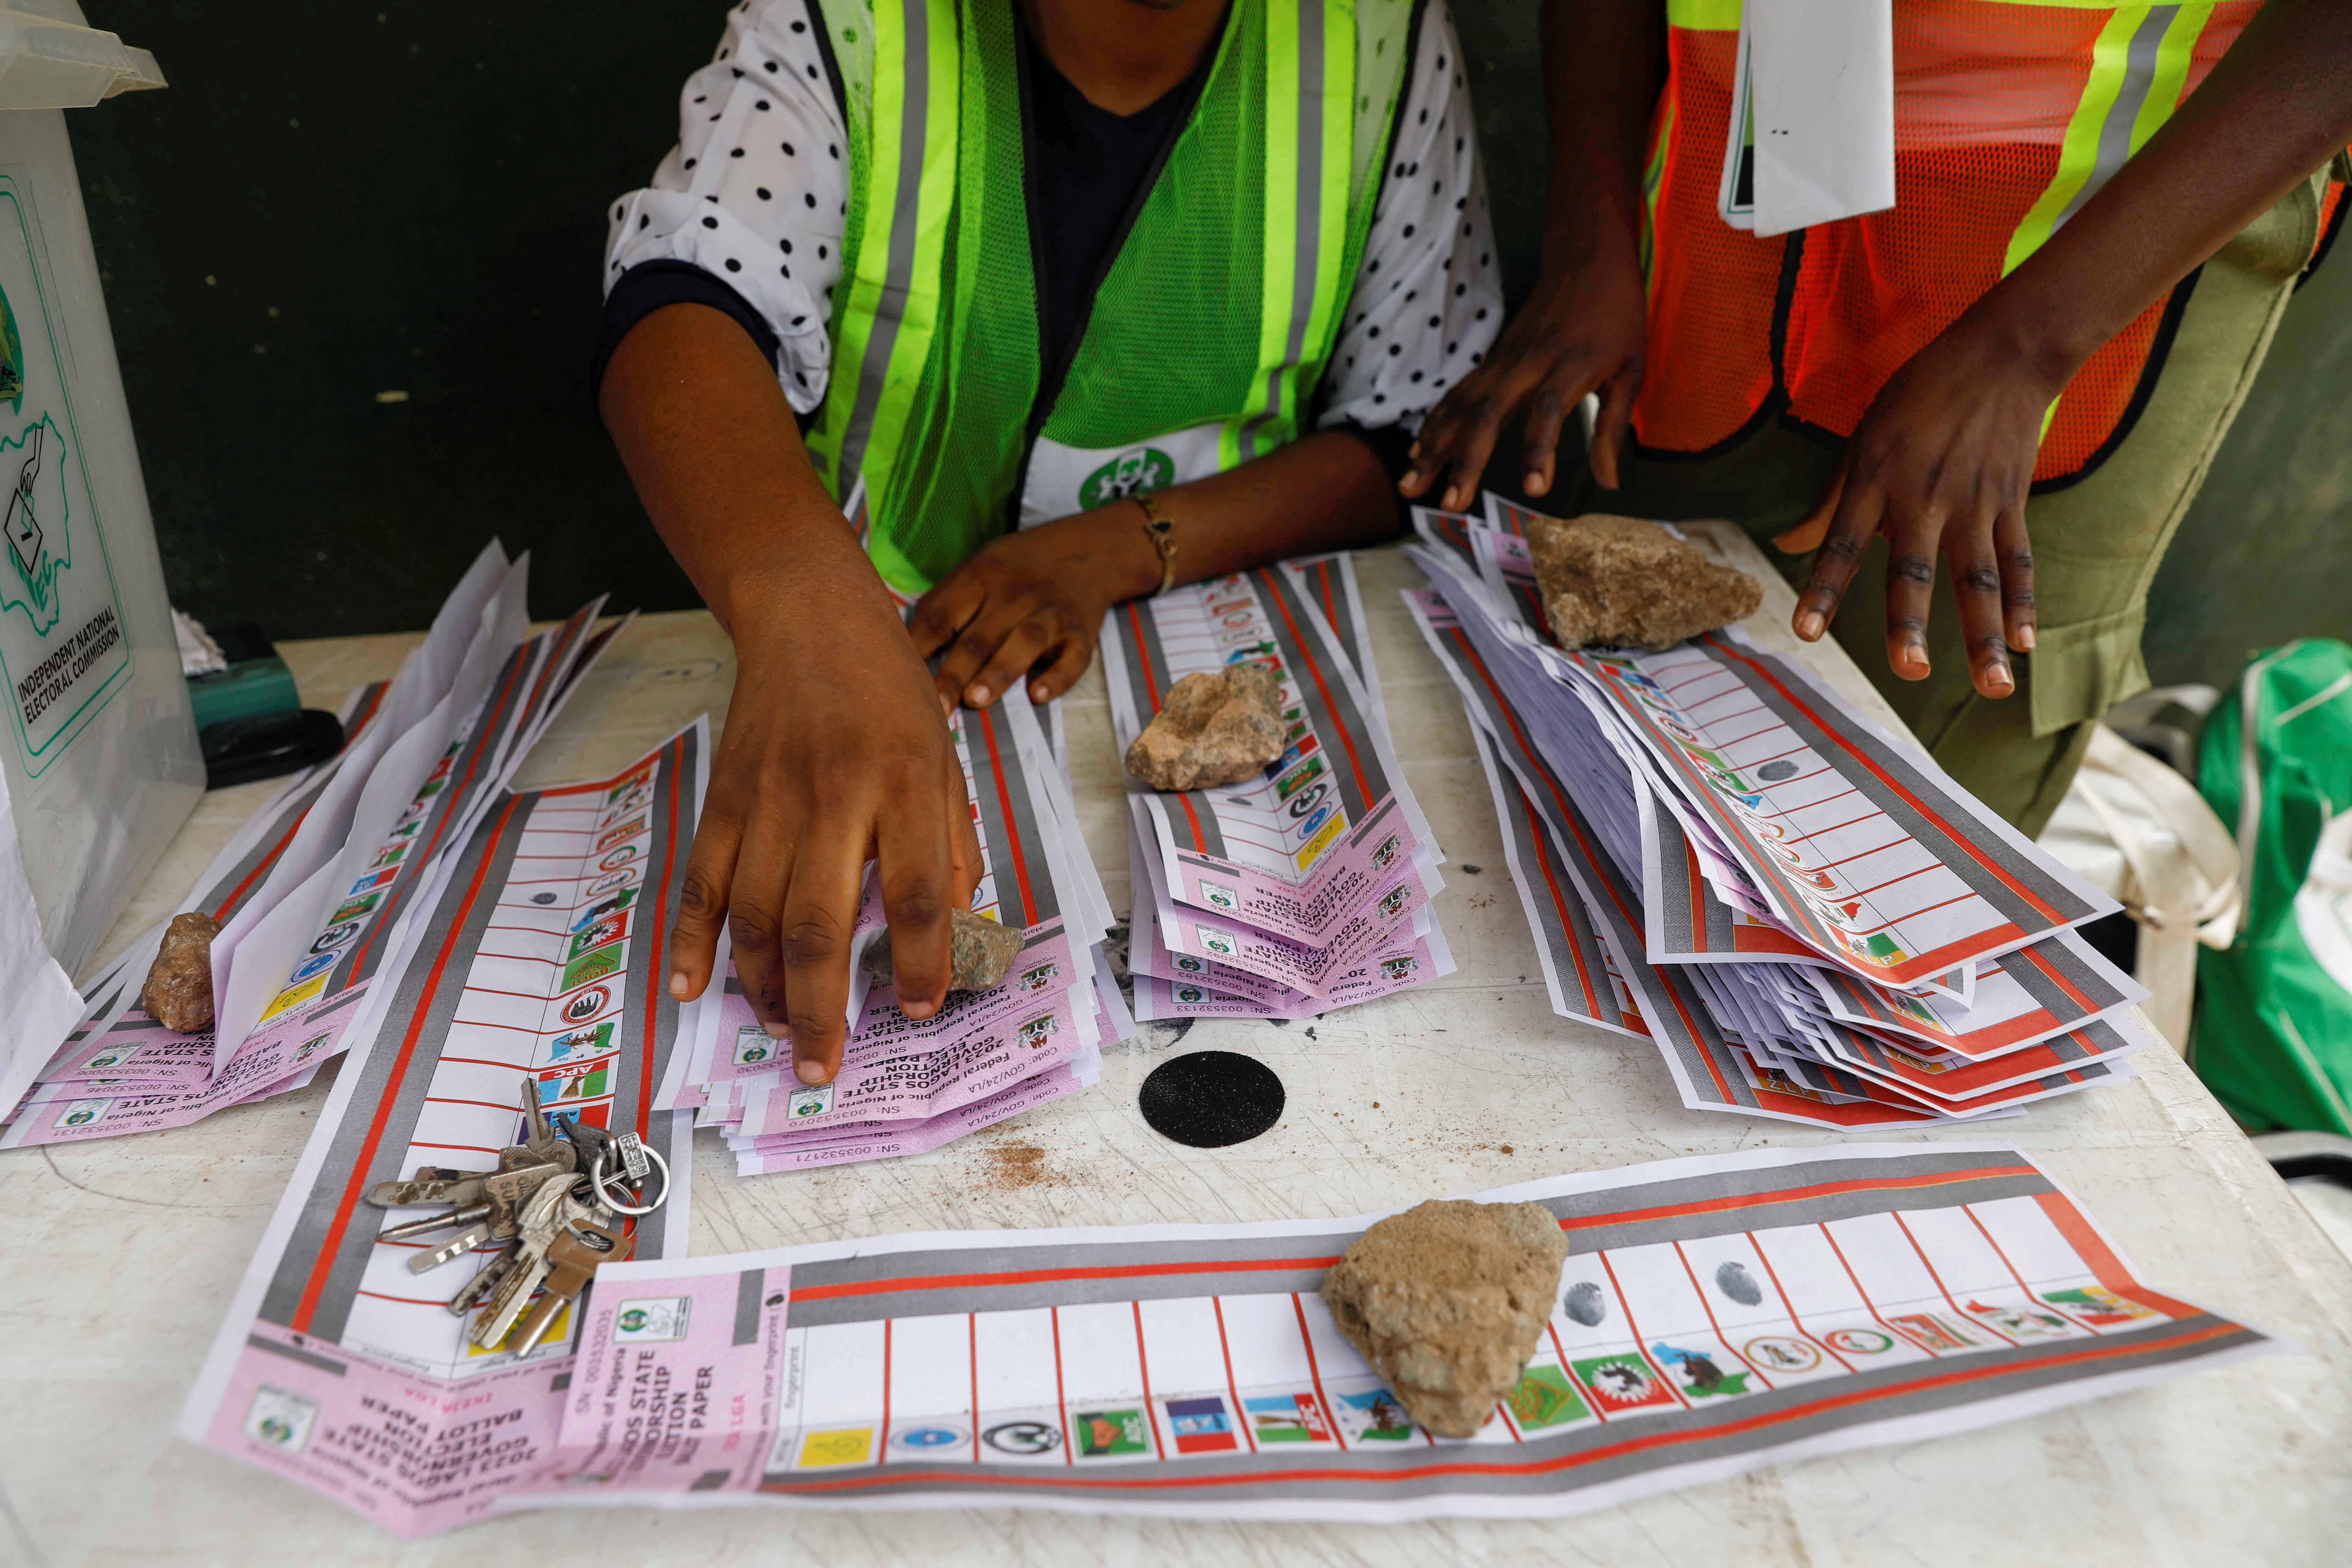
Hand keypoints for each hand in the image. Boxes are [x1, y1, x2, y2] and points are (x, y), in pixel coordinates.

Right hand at [669, 553, 980, 1084]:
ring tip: (778, 1033)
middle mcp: (835, 795)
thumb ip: (951, 845)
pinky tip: (691, 987)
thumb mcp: (944, 758)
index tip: (919, 1010)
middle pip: (821, 921)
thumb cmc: (889, 694)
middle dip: (820, 1007)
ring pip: (757, 914)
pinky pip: (701, 880)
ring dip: (764, 987)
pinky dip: (691, 939)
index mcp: (905, 785)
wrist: (809, 617)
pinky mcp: (724, 797)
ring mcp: (770, 799)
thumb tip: (956, 932)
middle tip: (821, 1067)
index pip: (920, 893)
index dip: (923, 962)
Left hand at [909, 508, 1159, 710]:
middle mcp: (1016, 593)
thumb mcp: (978, 567)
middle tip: (934, 707)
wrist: (1087, 551)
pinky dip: (1058, 676)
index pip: (943, 614)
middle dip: (955, 672)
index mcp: (981, 576)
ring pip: (1024, 642)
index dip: (920, 646)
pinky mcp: (1081, 633)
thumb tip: (905, 645)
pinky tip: (1039, 695)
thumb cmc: (1016, 568)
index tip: (897, 677)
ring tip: (976, 700)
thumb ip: (946, 602)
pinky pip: (1073, 657)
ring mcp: (1051, 612)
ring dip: (999, 671)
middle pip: (980, 635)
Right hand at [1399, 222, 1646, 510]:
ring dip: (1435, 446)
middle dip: (1467, 460)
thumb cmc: (1617, 317)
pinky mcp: (1492, 359)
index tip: (1533, 489)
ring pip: (1462, 404)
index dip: (1538, 448)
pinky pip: (1457, 394)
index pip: (1549, 410)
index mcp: (1572, 366)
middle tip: (1452, 504)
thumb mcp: (1631, 370)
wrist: (1586, 257)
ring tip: (1412, 485)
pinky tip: (1417, 452)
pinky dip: (1434, 423)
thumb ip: (1614, 428)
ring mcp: (1505, 359)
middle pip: (1490, 412)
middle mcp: (1530, 363)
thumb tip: (1609, 483)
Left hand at [1775, 311, 2055, 699]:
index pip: (1841, 544)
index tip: (1805, 633)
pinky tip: (2024, 644)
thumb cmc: (1917, 398)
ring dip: (1985, 635)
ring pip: (1977, 578)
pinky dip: (2022, 602)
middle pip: (1914, 569)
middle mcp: (1923, 496)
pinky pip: (2017, 560)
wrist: (2001, 354)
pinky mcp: (2011, 501)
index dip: (1822, 589)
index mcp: (1875, 479)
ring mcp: (1973, 501)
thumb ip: (1828, 502)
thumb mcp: (1862, 440)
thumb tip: (1786, 545)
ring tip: (1993, 688)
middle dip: (1910, 621)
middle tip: (1908, 670)